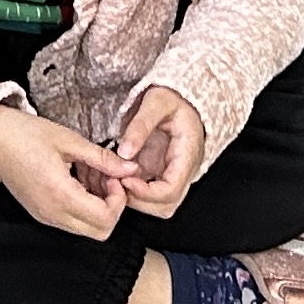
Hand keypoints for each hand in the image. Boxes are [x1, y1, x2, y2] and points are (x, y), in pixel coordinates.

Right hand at [0, 101, 128, 238]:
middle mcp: (53, 214)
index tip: (115, 176)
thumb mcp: (69, 140)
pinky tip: (79, 180)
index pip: (105, 218)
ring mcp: (46, 217)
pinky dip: (84, 206)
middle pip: (100, 232)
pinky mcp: (41, 214)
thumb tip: (130, 168)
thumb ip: (102, 158)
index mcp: (60, 195)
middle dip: (112, 207)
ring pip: (87, 228)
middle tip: (108, 179)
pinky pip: (71, 221)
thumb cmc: (26, 134)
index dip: (119, 200)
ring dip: (98, 207)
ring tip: (92, 175)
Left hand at [111, 84, 207, 217]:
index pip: (170, 191)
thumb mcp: (156, 102)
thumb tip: (125, 152)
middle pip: (164, 206)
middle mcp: (182, 172)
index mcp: (187, 156)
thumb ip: (140, 126)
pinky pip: (149, 193)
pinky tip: (118, 174)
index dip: (146, 192)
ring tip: (116, 176)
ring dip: (134, 198)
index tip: (124, 179)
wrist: (184, 97)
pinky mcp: (160, 174)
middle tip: (117, 180)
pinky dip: (132, 190)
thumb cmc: (174, 97)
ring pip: (157, 205)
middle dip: (138, 199)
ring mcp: (171, 175)